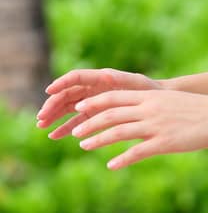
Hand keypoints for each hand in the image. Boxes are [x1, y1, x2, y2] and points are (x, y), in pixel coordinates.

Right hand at [37, 68, 162, 139]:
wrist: (161, 101)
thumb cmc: (151, 91)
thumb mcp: (137, 86)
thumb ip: (121, 82)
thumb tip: (106, 77)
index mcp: (102, 77)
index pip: (76, 77)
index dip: (61, 83)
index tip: (48, 91)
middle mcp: (94, 87)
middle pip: (68, 94)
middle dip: (54, 105)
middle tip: (42, 117)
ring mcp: (94, 101)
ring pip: (70, 108)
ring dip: (56, 117)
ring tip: (44, 127)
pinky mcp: (98, 115)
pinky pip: (79, 121)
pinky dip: (68, 127)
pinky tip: (57, 135)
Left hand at [50, 86, 207, 169]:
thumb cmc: (201, 109)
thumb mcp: (173, 102)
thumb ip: (155, 105)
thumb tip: (141, 111)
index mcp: (150, 96)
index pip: (114, 97)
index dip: (94, 104)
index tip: (79, 110)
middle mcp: (149, 109)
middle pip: (110, 114)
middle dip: (89, 123)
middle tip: (75, 132)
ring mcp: (156, 126)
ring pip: (118, 131)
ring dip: (98, 139)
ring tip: (84, 146)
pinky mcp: (165, 143)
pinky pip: (137, 152)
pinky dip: (121, 159)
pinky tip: (111, 165)